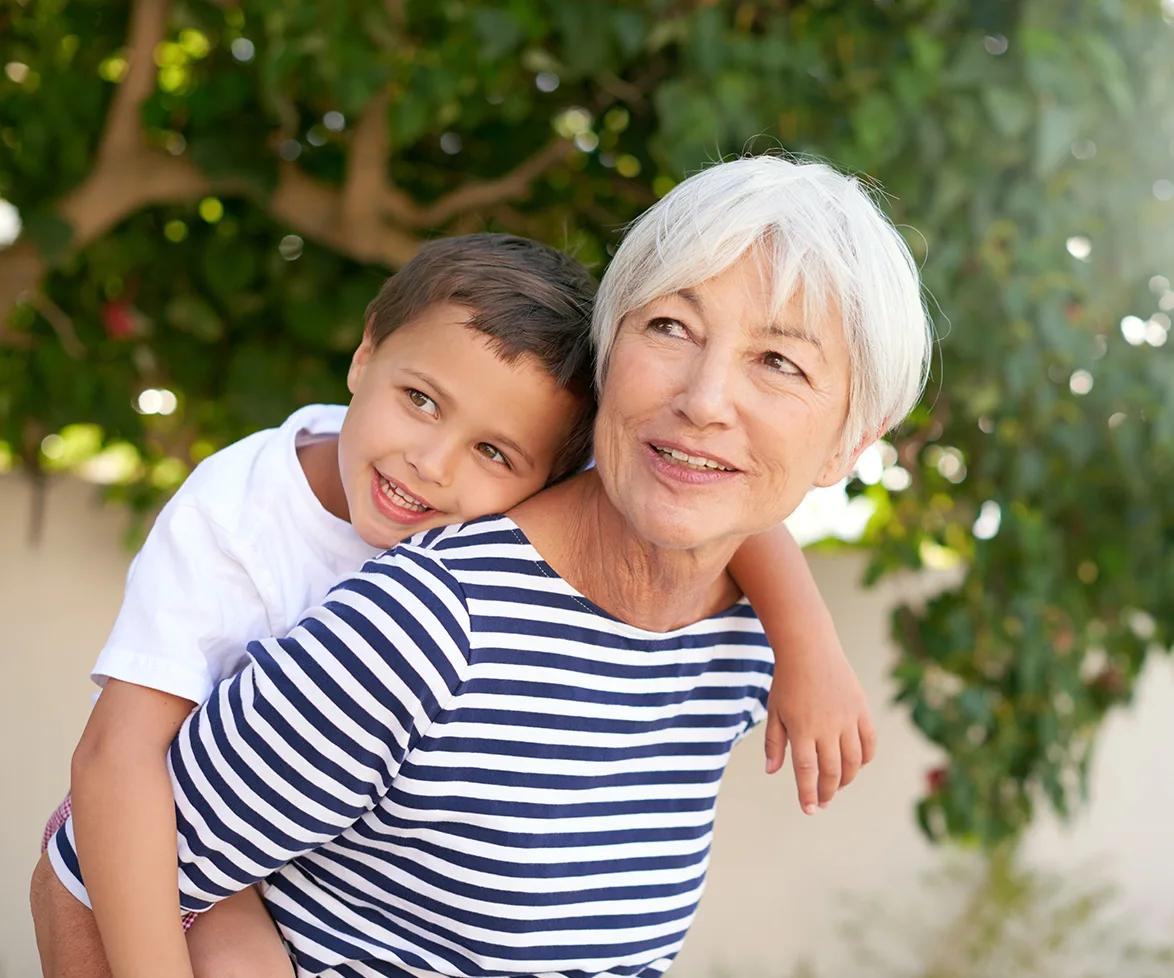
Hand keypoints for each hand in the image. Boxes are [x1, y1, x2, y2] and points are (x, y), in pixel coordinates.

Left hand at [763, 645, 876, 814]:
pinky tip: (856, 765)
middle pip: (832, 771)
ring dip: (846, 779)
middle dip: (827, 792)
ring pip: (853, 761)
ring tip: (836, 785)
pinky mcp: (861, 710)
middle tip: (822, 802)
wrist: (809, 649)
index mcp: (801, 729)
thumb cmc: (787, 681)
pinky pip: (869, 742)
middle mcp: (826, 727)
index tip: (809, 809)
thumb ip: (773, 743)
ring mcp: (847, 719)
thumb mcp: (774, 711)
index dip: (808, 793)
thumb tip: (772, 772)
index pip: (807, 771)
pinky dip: (865, 759)